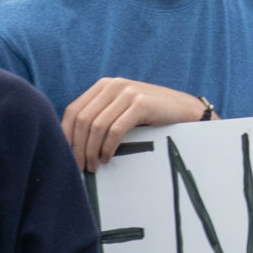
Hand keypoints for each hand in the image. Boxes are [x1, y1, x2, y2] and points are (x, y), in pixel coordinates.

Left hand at [61, 78, 207, 171]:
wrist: (186, 111)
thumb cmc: (151, 115)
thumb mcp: (122, 110)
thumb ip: (101, 116)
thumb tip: (73, 144)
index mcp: (103, 85)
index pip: (73, 110)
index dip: (66, 135)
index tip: (66, 156)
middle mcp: (113, 85)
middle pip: (82, 119)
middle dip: (77, 147)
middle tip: (79, 167)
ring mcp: (127, 92)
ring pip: (97, 126)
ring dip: (91, 150)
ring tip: (93, 166)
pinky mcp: (141, 103)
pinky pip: (115, 129)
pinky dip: (107, 147)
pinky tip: (108, 158)